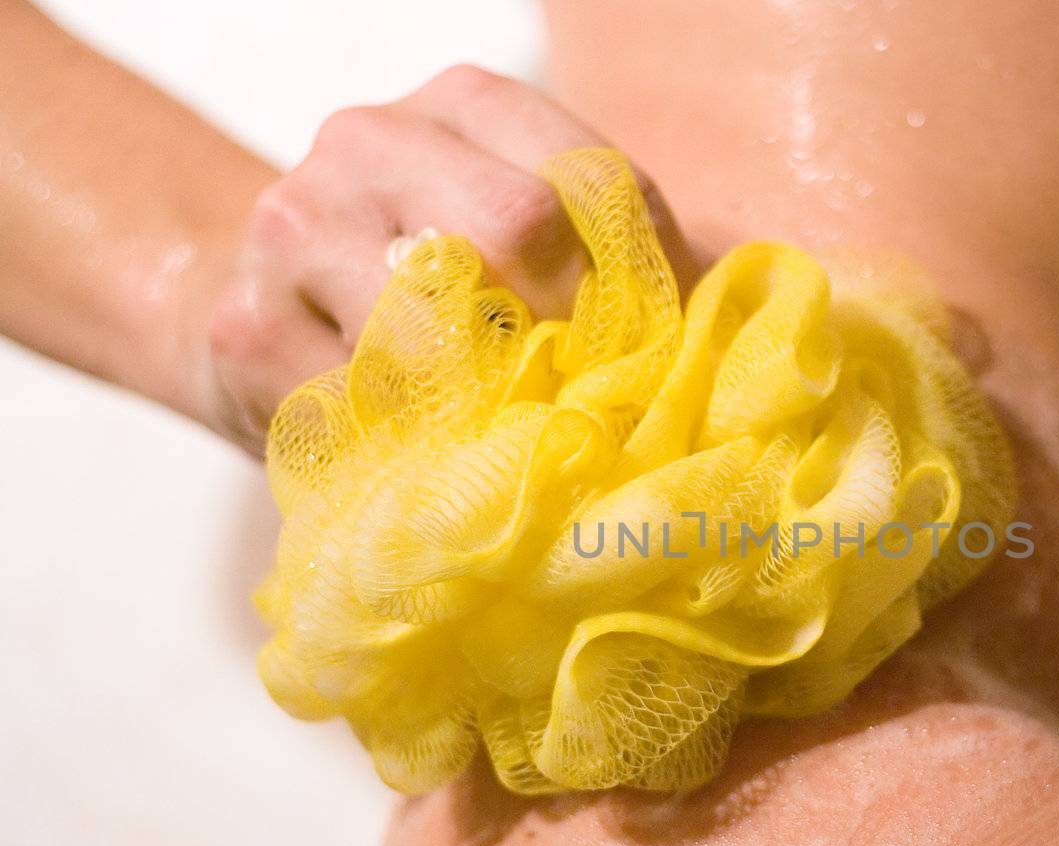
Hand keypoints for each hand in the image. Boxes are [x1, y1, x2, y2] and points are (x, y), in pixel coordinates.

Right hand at [201, 65, 696, 451]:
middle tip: (587, 401)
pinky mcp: (245, 327)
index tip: (655, 351)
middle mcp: (371, 139)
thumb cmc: (441, 292)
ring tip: (511, 436)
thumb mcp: (531, 244)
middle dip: (570, 332)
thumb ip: (625, 267)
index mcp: (467, 102)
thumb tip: (735, 349)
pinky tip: (433, 453)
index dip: (645, 277)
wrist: (260, 306)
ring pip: (433, 327)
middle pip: (514, 227)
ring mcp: (295, 223)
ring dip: (493, 403)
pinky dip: (416, 445)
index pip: (594, 176)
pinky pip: (361, 404)